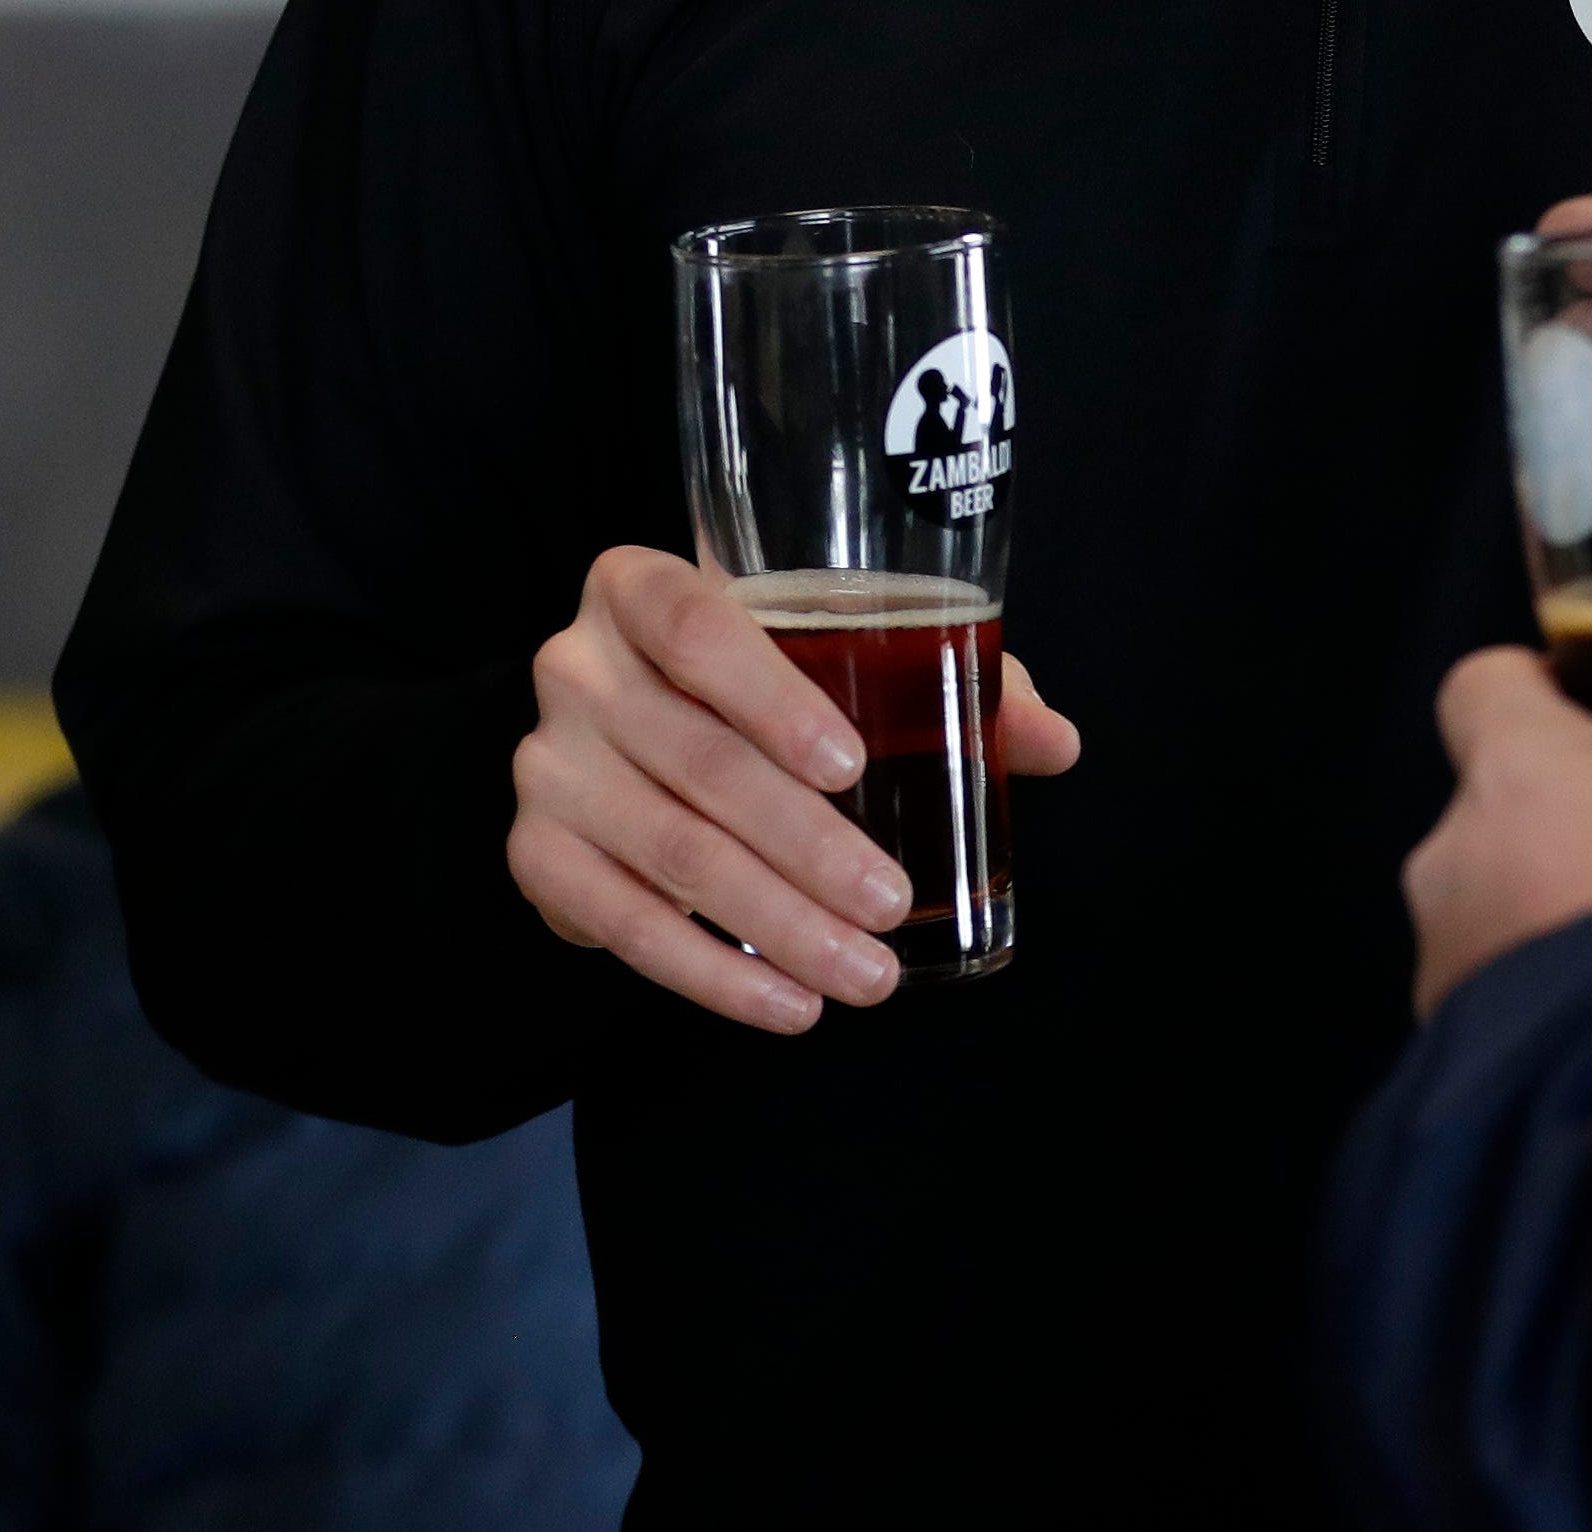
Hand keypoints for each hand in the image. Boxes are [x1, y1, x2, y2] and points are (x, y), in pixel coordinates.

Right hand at [506, 544, 1083, 1034]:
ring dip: (773, 926)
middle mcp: (576, 667)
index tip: (851, 768)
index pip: (699, 629)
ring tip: (863, 972)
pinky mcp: (533, 853)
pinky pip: (621, 925)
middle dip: (805, 850)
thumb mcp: (836, 652)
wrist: (625, 723)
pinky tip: (785, 1004)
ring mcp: (544, 764)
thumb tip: (1058, 742)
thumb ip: (945, 681)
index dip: (772, 700)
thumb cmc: (760, 675)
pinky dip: (709, 975)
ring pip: (668, 854)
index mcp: (642, 587)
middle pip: (699, 764)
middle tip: (891, 906)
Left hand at [1405, 648, 1591, 1014]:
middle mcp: (1455, 862)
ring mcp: (1443, 968)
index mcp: (1521, 774)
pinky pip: (1499, 1000)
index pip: (1482, 684)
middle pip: (1499, 803)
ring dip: (1562, 918)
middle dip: (1575, 819)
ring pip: (1497, 907)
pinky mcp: (1450, 1058)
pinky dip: (1556, 1004)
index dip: (1540, 688)